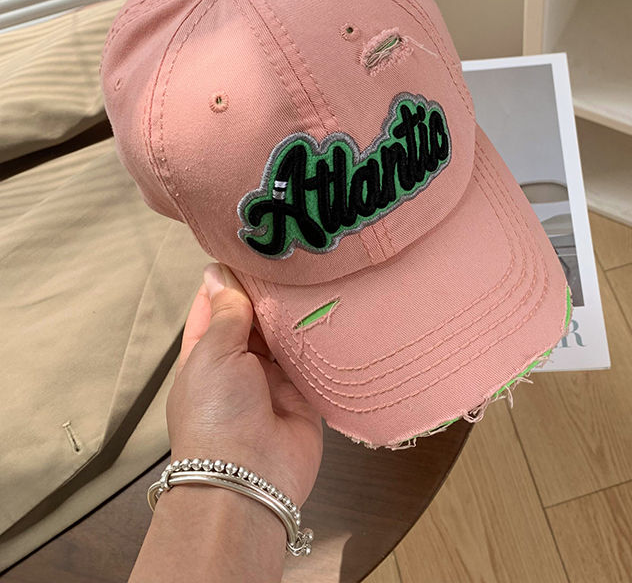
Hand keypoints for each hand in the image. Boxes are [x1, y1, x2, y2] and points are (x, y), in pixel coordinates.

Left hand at [166, 262, 323, 507]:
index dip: (229, 278)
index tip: (249, 247)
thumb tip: (218, 273)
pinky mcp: (305, 391)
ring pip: (287, 333)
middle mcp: (239, 363)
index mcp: (206, 353)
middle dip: (269, 291)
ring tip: (313, 273)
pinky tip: (331, 306)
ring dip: (296, 311)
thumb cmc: (216, 416)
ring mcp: (273, 378)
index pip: (216, 305)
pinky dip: (320, 336)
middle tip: (291, 256)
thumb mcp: (211, 355)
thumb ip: (225, 313)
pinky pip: (314, 356)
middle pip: (255, 316)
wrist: (250, 479)